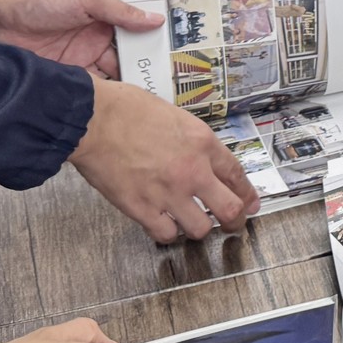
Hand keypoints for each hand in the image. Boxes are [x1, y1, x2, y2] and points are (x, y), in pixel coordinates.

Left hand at [0, 0, 160, 78]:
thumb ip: (121, 11)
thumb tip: (153, 18)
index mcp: (107, 0)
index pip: (141, 11)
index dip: (159, 21)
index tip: (179, 35)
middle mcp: (100, 25)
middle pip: (133, 42)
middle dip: (149, 53)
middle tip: (169, 67)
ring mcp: (87, 47)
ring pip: (118, 63)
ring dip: (131, 72)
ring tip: (151, 83)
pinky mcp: (73, 67)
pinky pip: (97, 81)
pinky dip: (109, 88)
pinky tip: (122, 93)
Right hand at [70, 78, 260, 241]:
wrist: (92, 118)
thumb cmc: (125, 109)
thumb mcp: (174, 115)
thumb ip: (191, 140)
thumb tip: (200, 157)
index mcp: (202, 142)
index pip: (236, 175)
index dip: (247, 194)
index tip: (250, 203)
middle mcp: (192, 170)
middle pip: (230, 208)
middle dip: (235, 221)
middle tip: (232, 225)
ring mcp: (168, 192)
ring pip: (200, 229)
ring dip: (197, 227)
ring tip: (191, 222)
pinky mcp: (142, 208)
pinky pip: (166, 234)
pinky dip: (166, 232)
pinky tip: (163, 224)